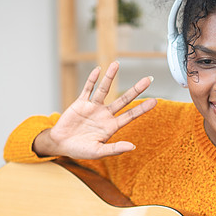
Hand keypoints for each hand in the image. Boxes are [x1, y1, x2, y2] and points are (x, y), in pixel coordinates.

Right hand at [33, 62, 156, 158]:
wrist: (61, 144)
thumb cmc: (80, 150)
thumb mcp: (98, 152)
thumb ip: (114, 149)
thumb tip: (132, 146)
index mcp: (111, 126)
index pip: (130, 115)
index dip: (142, 108)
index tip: (155, 101)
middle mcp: (105, 114)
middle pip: (123, 100)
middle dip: (136, 90)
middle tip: (148, 80)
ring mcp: (93, 107)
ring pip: (104, 89)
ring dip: (110, 77)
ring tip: (116, 64)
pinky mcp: (80, 103)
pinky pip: (88, 89)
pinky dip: (92, 80)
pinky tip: (98, 70)